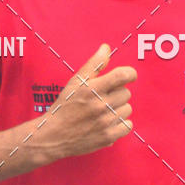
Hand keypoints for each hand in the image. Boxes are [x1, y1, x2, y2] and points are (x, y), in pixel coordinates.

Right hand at [37, 44, 136, 161]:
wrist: (54, 136)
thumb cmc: (65, 106)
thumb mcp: (75, 82)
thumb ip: (93, 64)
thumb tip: (106, 48)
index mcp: (92, 88)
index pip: (122, 75)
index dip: (130, 73)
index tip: (128, 76)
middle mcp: (100, 105)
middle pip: (126, 93)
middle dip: (117, 93)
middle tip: (103, 98)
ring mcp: (105, 122)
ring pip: (127, 109)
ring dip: (119, 109)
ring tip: (104, 111)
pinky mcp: (108, 136)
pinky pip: (128, 125)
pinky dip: (121, 124)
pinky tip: (108, 122)